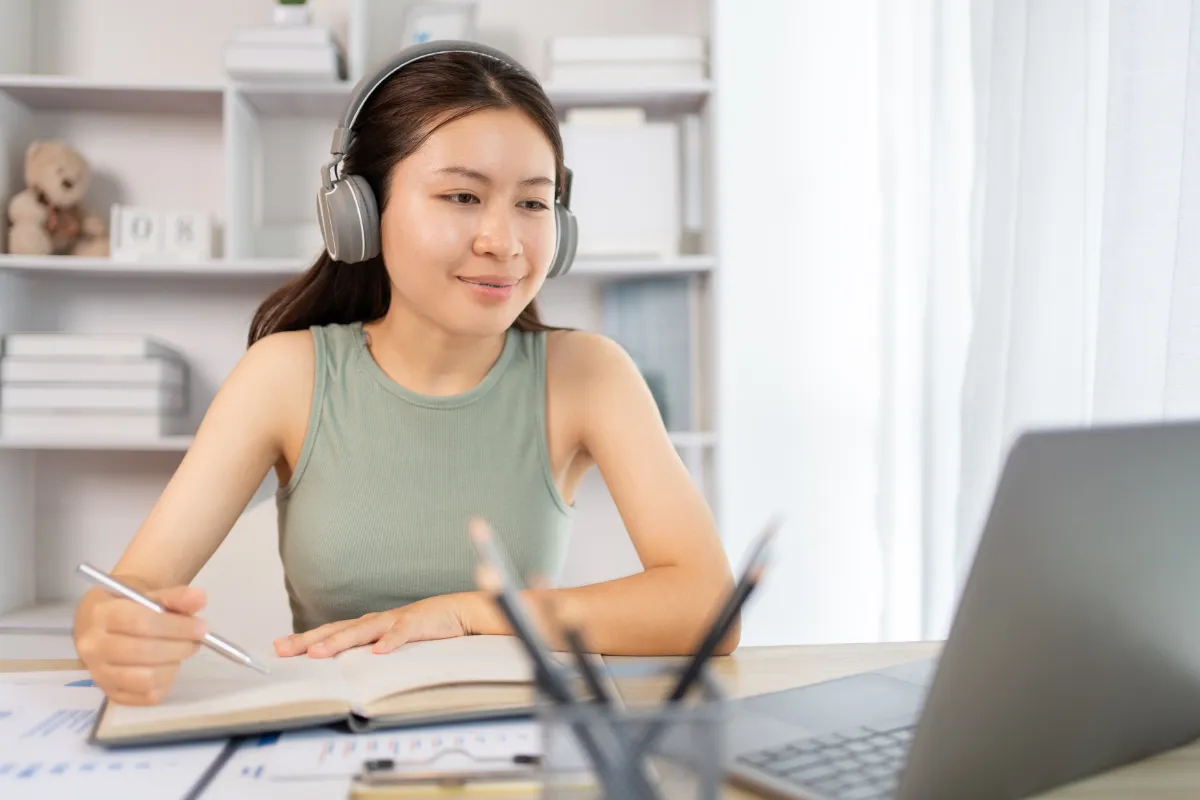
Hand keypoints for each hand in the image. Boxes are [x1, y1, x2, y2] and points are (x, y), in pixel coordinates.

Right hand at [74, 586, 208, 705]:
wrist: (102, 624)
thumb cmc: (130, 606)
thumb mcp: (151, 594)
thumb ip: (176, 596)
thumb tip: (199, 598)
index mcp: (101, 614)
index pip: (140, 623)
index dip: (176, 627)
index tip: (200, 627)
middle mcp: (93, 646)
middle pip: (144, 652)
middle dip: (179, 646)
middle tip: (196, 640)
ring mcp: (99, 673)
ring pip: (147, 678)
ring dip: (173, 665)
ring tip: (181, 651)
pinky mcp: (110, 694)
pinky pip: (147, 696)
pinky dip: (166, 682)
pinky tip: (168, 665)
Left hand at [273, 593, 478, 658]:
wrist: (457, 611)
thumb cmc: (422, 627)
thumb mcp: (391, 640)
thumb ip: (369, 650)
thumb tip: (342, 667)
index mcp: (368, 626)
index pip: (330, 632)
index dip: (305, 638)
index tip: (279, 647)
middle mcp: (375, 621)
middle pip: (337, 629)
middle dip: (309, 639)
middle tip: (284, 649)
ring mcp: (395, 620)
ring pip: (362, 630)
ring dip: (339, 641)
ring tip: (318, 652)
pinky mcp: (417, 623)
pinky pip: (402, 633)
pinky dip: (390, 641)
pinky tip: (379, 651)